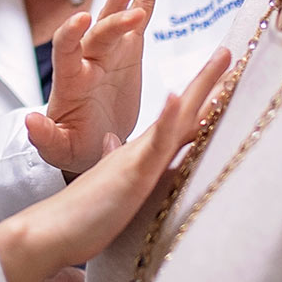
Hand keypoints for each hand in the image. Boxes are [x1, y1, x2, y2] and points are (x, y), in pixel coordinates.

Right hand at [0, 44, 232, 281]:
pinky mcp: (133, 172)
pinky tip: (176, 97)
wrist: (51, 230)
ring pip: (177, 116)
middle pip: (184, 109)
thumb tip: (114, 142)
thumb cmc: (83, 214)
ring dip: (200, 86)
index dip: (199, 99)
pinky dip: (166, 118)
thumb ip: (116, 160)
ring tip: (221, 58)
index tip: (222, 78)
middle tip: (230, 51)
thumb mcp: (111, 183)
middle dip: (209, 80)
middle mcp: (143, 149)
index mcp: (141, 154)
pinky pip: (154, 143)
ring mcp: (139, 157)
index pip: (177, 122)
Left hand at [25, 0, 158, 172]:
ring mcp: (109, 51)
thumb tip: (29, 121)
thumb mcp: (59, 149)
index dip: (72, 33)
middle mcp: (88, 59)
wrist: (94, 142)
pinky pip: (140, 15)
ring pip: (115, 18)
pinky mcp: (130, 49)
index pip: (66, 50)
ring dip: (122, 0)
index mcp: (70, 81)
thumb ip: (45, 138)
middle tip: (132, 13)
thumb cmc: (75, 146)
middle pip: (98, 33)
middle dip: (113, 21)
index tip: (82, 19)